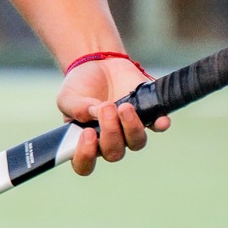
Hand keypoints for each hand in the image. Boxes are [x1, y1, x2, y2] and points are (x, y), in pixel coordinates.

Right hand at [55, 55, 168, 176]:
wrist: (98, 63)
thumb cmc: (79, 85)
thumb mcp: (67, 96)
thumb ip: (75, 108)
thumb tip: (94, 113)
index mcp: (86, 141)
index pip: (84, 164)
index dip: (86, 156)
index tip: (87, 134)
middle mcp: (109, 140)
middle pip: (114, 153)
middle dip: (110, 132)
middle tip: (106, 108)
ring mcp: (128, 129)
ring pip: (137, 143)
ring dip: (132, 128)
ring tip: (124, 107)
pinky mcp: (146, 114)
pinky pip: (157, 126)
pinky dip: (160, 124)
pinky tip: (160, 119)